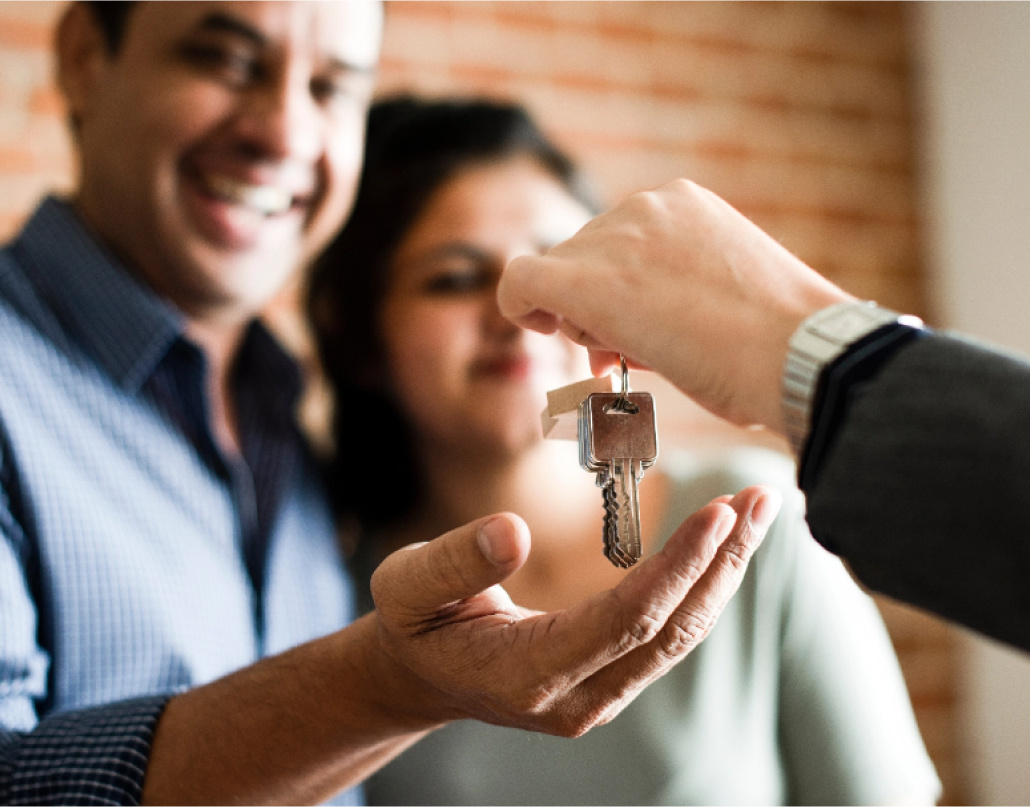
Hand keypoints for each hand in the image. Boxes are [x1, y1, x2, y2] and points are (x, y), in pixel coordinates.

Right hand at [369, 485, 780, 735]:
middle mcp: (574, 699)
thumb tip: (511, 531)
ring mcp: (597, 697)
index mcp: (526, 674)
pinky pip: (668, 635)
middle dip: (721, 564)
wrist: (422, 675)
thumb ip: (454, 562)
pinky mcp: (609, 682)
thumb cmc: (414, 622)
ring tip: (758, 511)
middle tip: (761, 499)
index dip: (675, 568)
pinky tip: (723, 547)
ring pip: (679, 636)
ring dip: (723, 573)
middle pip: (669, 631)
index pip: (624, 622)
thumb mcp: (407, 586)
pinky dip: (702, 586)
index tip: (718, 514)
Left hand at [497, 179, 851, 432]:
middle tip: (620, 356)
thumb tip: (620, 335)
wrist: (798, 354)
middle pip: (584, 257)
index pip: (619, 245)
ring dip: (579, 319)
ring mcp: (615, 239)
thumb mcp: (726, 299)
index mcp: (683, 206)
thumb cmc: (777, 346)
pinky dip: (519, 304)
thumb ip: (670, 299)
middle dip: (594, 308)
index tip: (634, 330)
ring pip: (561, 274)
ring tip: (629, 355)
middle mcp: (645, 209)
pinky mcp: (586, 280)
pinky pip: (523, 281)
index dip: (616, 289)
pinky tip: (536, 327)